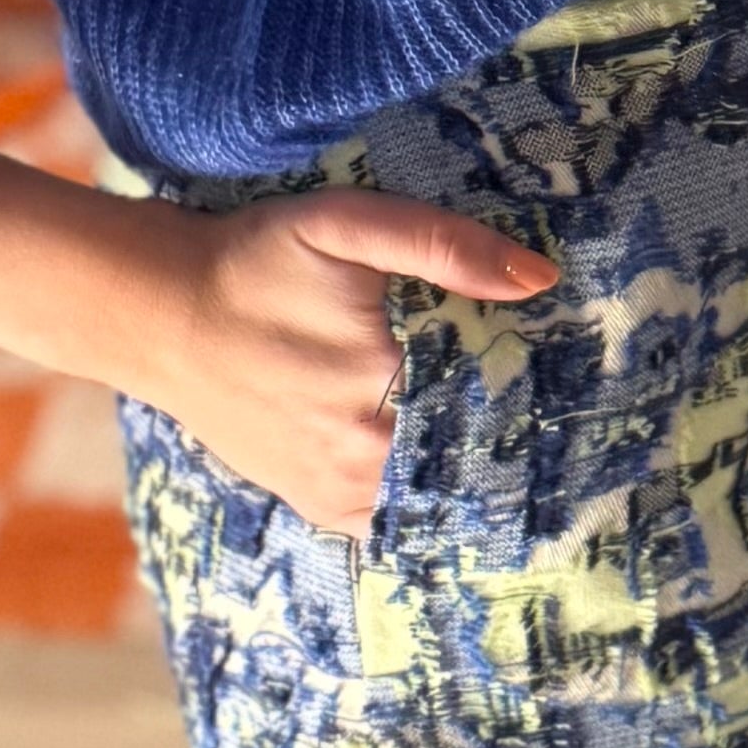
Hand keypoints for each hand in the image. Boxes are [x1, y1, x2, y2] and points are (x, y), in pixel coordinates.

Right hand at [114, 185, 556, 535]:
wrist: (159, 314)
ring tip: (538, 471)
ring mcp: (336, 491)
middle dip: (522, 453)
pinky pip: (393, 522)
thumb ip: (440, 244)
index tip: (588, 409)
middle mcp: (362, 457)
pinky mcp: (315, 503)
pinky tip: (466, 489)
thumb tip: (538, 279)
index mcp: (383, 388)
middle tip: (578, 442)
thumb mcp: (343, 225)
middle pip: (476, 468)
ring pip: (438, 503)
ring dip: (480, 486)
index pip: (498, 419)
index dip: (545, 414)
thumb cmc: (254, 261)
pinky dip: (429, 508)